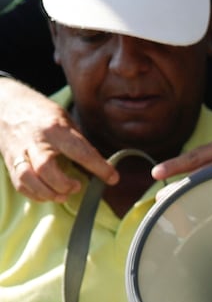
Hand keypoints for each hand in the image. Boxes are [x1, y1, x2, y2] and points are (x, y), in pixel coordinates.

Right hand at [0, 77, 116, 200]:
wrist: (7, 106)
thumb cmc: (42, 114)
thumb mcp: (65, 120)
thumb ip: (79, 141)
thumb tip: (100, 163)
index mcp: (55, 128)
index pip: (79, 150)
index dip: (98, 167)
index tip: (112, 178)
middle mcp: (36, 141)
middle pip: (46, 168)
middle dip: (64, 184)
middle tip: (77, 187)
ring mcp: (20, 152)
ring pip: (28, 178)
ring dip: (47, 193)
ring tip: (63, 195)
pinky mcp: (10, 161)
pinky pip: (19, 183)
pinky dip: (34, 194)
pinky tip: (48, 195)